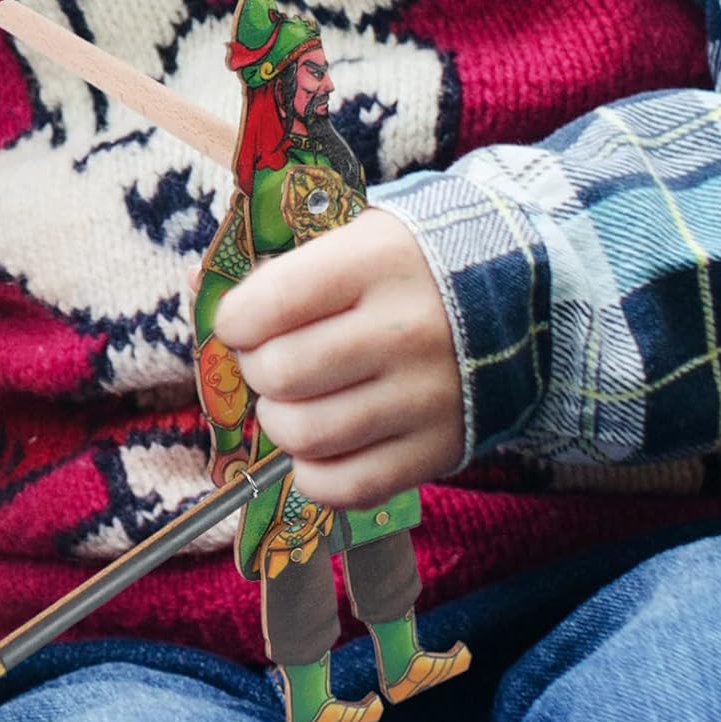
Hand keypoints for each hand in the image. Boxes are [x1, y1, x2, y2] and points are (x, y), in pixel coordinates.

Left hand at [213, 210, 463, 509]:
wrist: (524, 301)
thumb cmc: (414, 264)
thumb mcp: (357, 234)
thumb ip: (282, 257)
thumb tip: (196, 281)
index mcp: (377, 262)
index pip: (267, 304)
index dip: (235, 320)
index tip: (245, 321)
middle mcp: (403, 330)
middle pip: (279, 374)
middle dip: (257, 371)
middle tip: (273, 361)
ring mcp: (425, 396)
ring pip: (306, 435)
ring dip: (280, 422)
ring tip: (296, 401)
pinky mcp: (438, 449)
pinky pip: (346, 487)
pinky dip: (314, 475)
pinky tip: (321, 446)